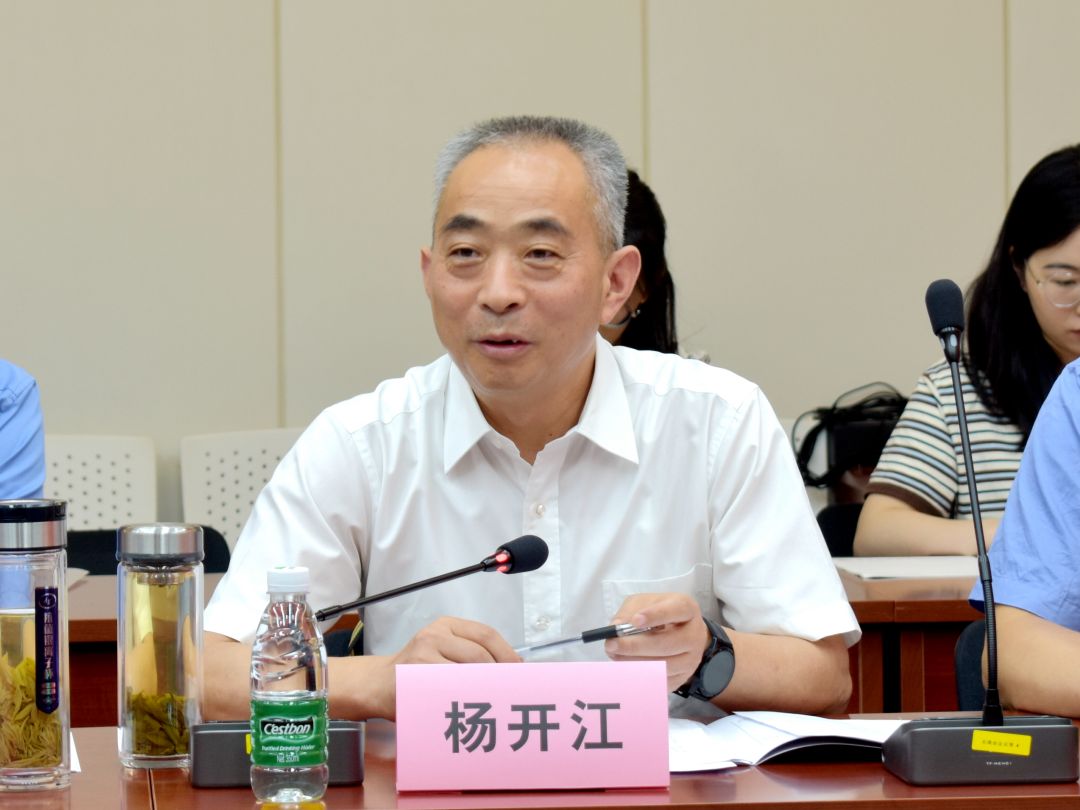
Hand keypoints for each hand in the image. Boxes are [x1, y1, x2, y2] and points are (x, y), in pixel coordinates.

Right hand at [370, 617, 518, 717]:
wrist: (377, 683)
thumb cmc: (417, 671)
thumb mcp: (442, 649)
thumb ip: (471, 653)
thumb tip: (513, 668)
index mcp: (447, 625)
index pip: (486, 635)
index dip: (507, 654)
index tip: (520, 671)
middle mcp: (434, 634)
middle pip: (480, 655)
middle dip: (500, 676)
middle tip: (511, 693)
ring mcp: (422, 655)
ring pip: (466, 673)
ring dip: (485, 690)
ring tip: (497, 702)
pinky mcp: (414, 676)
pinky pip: (448, 689)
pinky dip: (464, 700)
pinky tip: (473, 708)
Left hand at [603, 592, 713, 691]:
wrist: (681, 633)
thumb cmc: (660, 613)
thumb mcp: (645, 602)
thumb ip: (629, 611)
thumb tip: (615, 628)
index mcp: (686, 609)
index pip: (676, 611)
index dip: (656, 615)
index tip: (635, 620)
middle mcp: (694, 635)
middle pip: (667, 644)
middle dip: (636, 646)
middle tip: (611, 644)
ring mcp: (691, 659)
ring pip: (663, 666)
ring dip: (634, 662)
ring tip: (615, 655)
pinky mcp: (683, 677)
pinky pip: (660, 681)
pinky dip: (640, 676)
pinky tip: (625, 668)